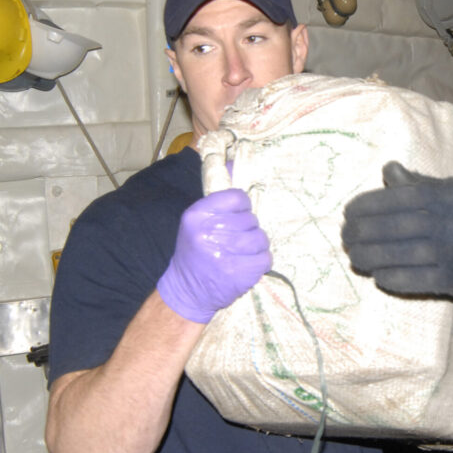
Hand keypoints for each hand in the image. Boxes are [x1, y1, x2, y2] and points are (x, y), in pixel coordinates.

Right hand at [157, 188, 271, 322]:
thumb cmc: (195, 252)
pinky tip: (246, 265)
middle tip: (235, 241)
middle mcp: (208, 232)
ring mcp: (223, 253)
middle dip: (249, 230)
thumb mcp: (197, 222)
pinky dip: (260, 263)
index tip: (235, 218)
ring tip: (241, 254)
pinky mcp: (237, 273)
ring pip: (261, 238)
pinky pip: (265, 258)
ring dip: (256, 247)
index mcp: (197, 214)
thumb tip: (234, 162)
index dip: (242, 208)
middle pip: (251, 219)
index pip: (237, 197)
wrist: (186, 290)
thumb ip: (217, 199)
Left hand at [341, 162, 452, 296]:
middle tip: (345, 236)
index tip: (349, 212)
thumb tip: (387, 170)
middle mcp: (450, 222)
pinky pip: (417, 281)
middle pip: (396, 228)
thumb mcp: (452, 189)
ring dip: (372, 257)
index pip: (399, 199)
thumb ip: (419, 183)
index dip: (369, 206)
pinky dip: (393, 278)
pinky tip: (378, 275)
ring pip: (403, 256)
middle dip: (364, 233)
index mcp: (447, 196)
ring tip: (355, 256)